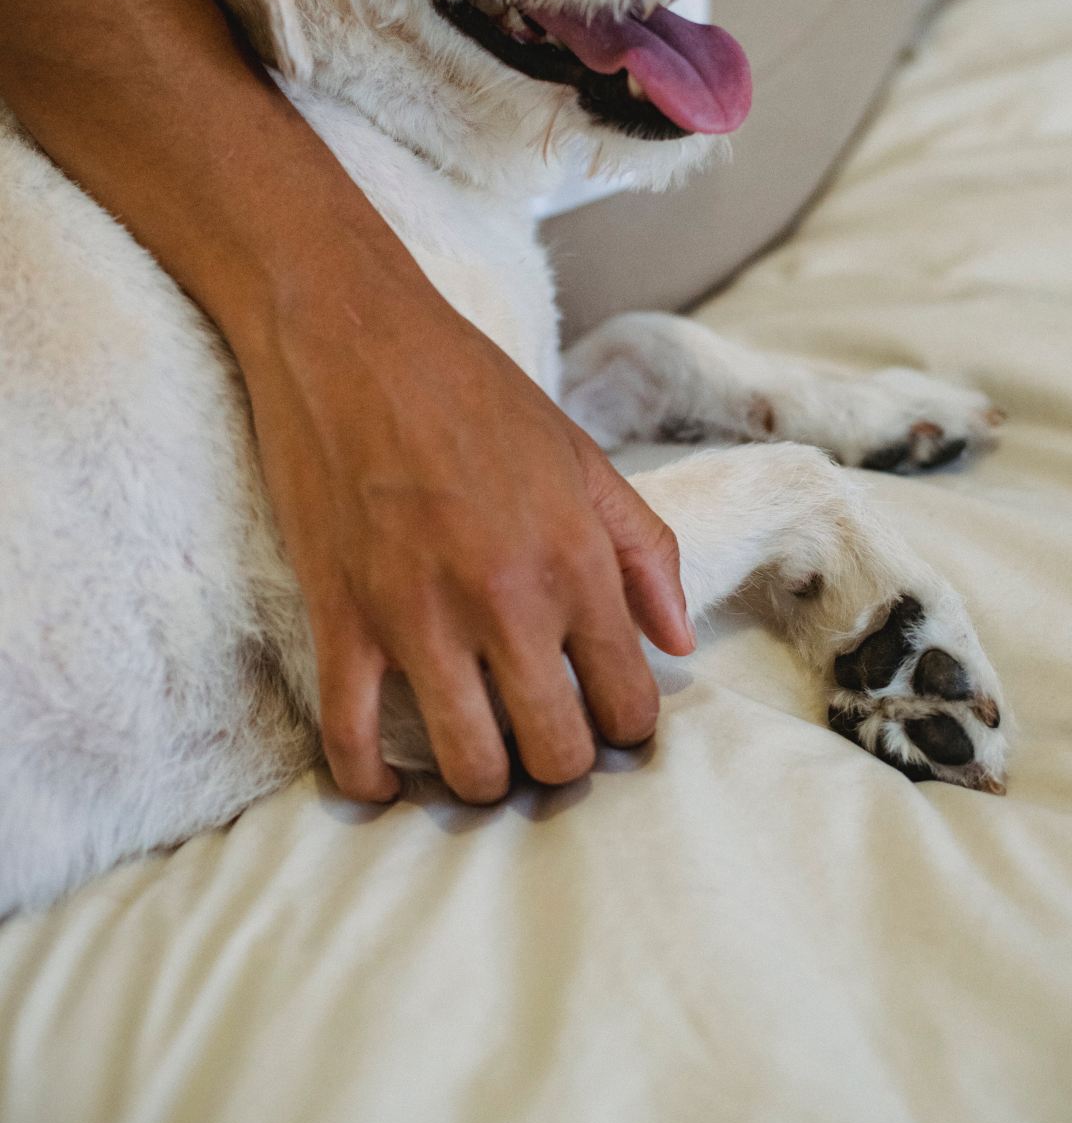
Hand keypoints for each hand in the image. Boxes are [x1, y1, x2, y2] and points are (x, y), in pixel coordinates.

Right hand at [238, 244, 693, 802]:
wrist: (352, 336)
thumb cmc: (471, 389)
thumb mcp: (580, 455)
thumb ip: (642, 550)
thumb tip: (679, 641)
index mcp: (576, 560)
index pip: (629, 705)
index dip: (627, 732)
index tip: (606, 723)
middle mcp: (506, 600)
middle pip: (555, 752)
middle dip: (559, 766)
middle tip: (545, 745)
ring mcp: (418, 616)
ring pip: (467, 764)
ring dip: (480, 782)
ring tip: (480, 759)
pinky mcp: (341, 617)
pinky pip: (352, 739)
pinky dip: (369, 783)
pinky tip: (385, 786)